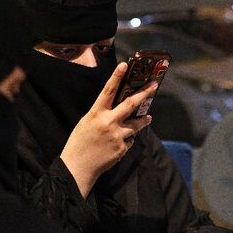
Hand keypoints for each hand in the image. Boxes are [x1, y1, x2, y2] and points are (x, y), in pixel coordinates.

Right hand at [61, 62, 155, 197]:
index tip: (125, 65)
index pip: (108, 91)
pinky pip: (129, 140)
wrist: (78, 167)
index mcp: (96, 114)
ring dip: (143, 120)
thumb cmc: (79, 142)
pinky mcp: (122, 148)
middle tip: (154, 84)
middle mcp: (108, 122)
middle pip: (131, 104)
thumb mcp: (87, 122)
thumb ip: (102, 114)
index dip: (116, 77)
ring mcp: (117, 136)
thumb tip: (118, 108)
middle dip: (145, 93)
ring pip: (136, 124)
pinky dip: (126, 140)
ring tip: (148, 117)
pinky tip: (116, 145)